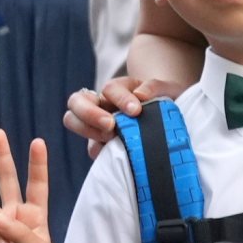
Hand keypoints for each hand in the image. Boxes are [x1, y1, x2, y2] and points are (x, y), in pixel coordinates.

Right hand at [63, 66, 188, 151]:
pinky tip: (113, 154)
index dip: (120, 98)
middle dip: (90, 113)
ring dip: (86, 129)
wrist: (170, 120)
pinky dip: (99, 151)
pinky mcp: (100, 144)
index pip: (109, 89)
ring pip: (72, 120)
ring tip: (109, 138)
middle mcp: (101, 104)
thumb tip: (140, 95)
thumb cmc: (167, 102)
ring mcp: (97, 124)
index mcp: (118, 89)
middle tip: (110, 125)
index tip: (135, 110)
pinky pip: (90, 147)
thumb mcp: (168, 91)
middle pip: (76, 101)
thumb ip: (156, 87)